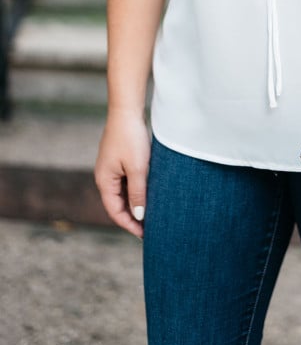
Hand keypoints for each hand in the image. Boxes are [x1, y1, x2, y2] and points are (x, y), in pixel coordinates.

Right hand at [94, 110, 150, 237]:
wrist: (126, 109)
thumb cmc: (131, 138)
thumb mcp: (137, 168)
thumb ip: (138, 193)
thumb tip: (138, 217)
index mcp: (104, 181)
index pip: (115, 211)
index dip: (129, 225)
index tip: (145, 235)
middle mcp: (104, 176)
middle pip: (117, 204)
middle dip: (132, 217)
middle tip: (151, 228)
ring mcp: (111, 167)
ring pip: (123, 192)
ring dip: (135, 203)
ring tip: (152, 213)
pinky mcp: (118, 158)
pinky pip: (126, 181)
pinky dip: (136, 190)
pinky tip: (149, 193)